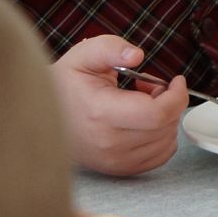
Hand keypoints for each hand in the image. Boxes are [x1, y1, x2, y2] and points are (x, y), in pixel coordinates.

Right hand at [53, 35, 187, 175]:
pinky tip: (144, 123)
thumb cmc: (65, 85)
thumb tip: (136, 56)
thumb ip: (110, 48)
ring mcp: (113, 159)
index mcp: (101, 113)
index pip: (159, 113)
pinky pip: (160, 156)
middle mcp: (108, 142)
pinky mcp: (118, 168)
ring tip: (142, 104)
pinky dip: (161, 138)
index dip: (177, 95)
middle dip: (169, 103)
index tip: (175, 81)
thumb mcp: (83, 56)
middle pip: (165, 126)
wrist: (40, 116)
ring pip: (166, 141)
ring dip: (165, 120)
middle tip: (150, 88)